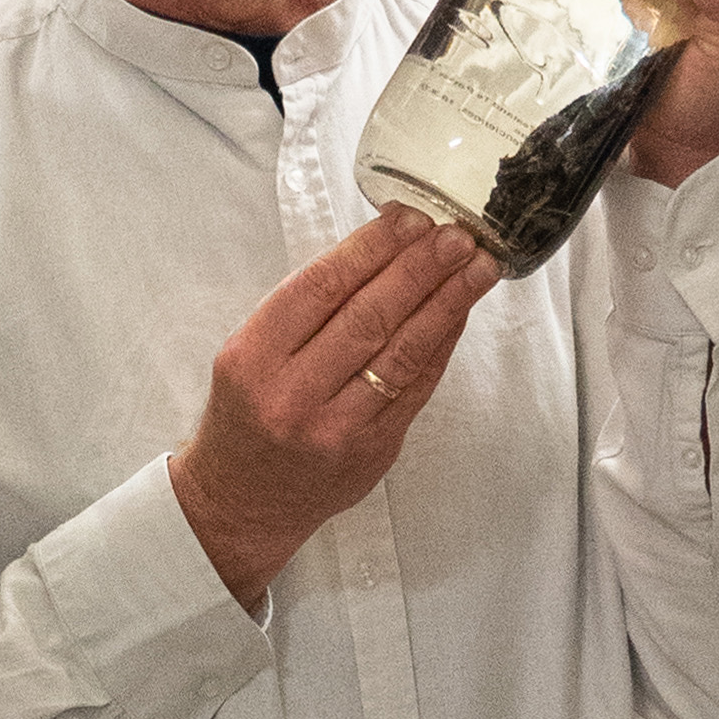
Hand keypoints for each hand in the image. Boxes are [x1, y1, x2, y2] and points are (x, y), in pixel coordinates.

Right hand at [171, 205, 498, 609]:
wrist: (241, 500)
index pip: (318, 289)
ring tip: (477, 265)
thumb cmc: (247, 413)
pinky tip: (459, 312)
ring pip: (401, 353)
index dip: (369, 249)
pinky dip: (442, 344)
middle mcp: (292, 395)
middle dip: (419, 269)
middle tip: (456, 233)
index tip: (409, 218)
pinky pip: (416, 388)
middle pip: (367, 317)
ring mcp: (336, 428)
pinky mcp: (372, 451)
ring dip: (446, 303)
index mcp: (252, 359)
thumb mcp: (248, 355)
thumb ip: (305, 310)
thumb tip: (382, 249)